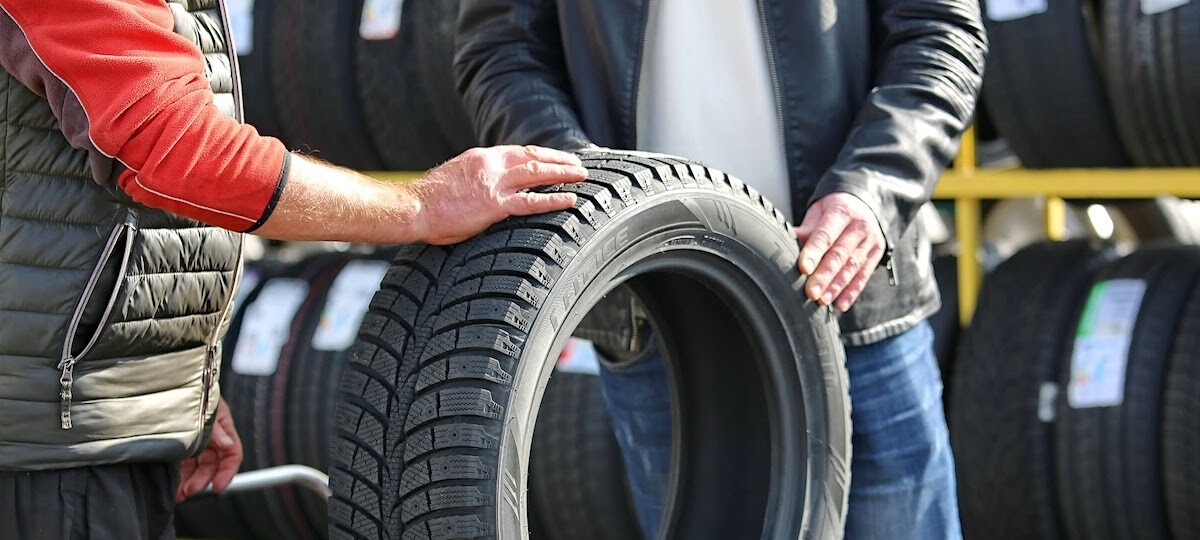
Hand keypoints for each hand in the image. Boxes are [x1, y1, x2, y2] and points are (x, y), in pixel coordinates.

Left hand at [177, 397, 242, 501]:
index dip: (228, 471)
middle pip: (213, 463)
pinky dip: (179, 477)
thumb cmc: (189, 387)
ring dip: (190, 481)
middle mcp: (210, 435)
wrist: (163, 378)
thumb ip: (214, 428)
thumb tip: (227, 445)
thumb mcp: (204, 407)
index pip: (232, 453)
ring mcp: (193, 440)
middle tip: (191, 491)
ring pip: (196, 467)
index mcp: (222, 424)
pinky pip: (181, 464)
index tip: (218, 486)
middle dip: (203, 479)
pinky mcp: (177, 444)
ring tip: (179, 494)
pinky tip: (172, 485)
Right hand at [411, 145, 587, 244]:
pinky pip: (531, 201)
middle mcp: (490, 165)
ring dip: (563, 173)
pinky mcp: (494, 205)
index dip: (539, 155)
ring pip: (538, 174)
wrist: (413, 207)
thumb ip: (475, 177)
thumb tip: (484, 185)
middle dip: (558, 159)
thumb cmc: (428, 199)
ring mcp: (494, 184)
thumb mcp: (454, 177)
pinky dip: (553, 199)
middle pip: (533, 157)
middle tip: (576, 164)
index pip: (517, 152)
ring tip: (581, 176)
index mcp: (480, 158)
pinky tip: (569, 199)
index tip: (553, 158)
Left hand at [794, 193, 885, 311]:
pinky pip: (864, 275)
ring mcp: (870, 241)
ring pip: (853, 267)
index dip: (814, 252)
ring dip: (837, 287)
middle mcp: (859, 226)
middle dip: (825, 276)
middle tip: (811, 293)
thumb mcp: (819, 212)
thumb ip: (805, 230)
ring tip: (823, 301)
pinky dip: (852, 292)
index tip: (803, 268)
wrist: (864, 203)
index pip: (826, 235)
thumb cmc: (833, 211)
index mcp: (841, 212)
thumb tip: (782, 242)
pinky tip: (841, 305)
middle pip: (840, 254)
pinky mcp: (876, 254)